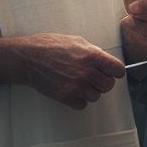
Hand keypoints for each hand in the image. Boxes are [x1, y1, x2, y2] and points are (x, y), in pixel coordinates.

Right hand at [10, 33, 125, 110]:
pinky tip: (73, 90)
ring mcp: (75, 86)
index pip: (118, 70)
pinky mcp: (64, 96)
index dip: (115, 71)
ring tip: (81, 82)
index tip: (112, 71)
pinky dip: (80, 100)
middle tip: (95, 77)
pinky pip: (82, 105)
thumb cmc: (50, 46)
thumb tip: (105, 61)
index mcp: (92, 56)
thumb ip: (93, 52)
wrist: (28, 58)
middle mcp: (86, 72)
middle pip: (109, 85)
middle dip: (104, 81)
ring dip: (91, 91)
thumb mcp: (77, 41)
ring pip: (96, 96)